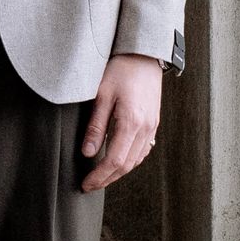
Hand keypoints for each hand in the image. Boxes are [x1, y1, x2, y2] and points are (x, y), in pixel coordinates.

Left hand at [79, 53, 162, 192]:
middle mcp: (145, 128)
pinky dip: (129, 161)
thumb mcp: (101, 95)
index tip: (85, 184)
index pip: (114, 160)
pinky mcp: (153, 123)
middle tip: (90, 185)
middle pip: (126, 165)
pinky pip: (143, 150)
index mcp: (131, 122)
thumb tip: (87, 152)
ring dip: (118, 172)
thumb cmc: (120, 70)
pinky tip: (118, 161)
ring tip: (100, 176)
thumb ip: (95, 126)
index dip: (99, 176)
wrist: (144, 55)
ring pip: (136, 160)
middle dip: (107, 179)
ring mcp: (152, 126)